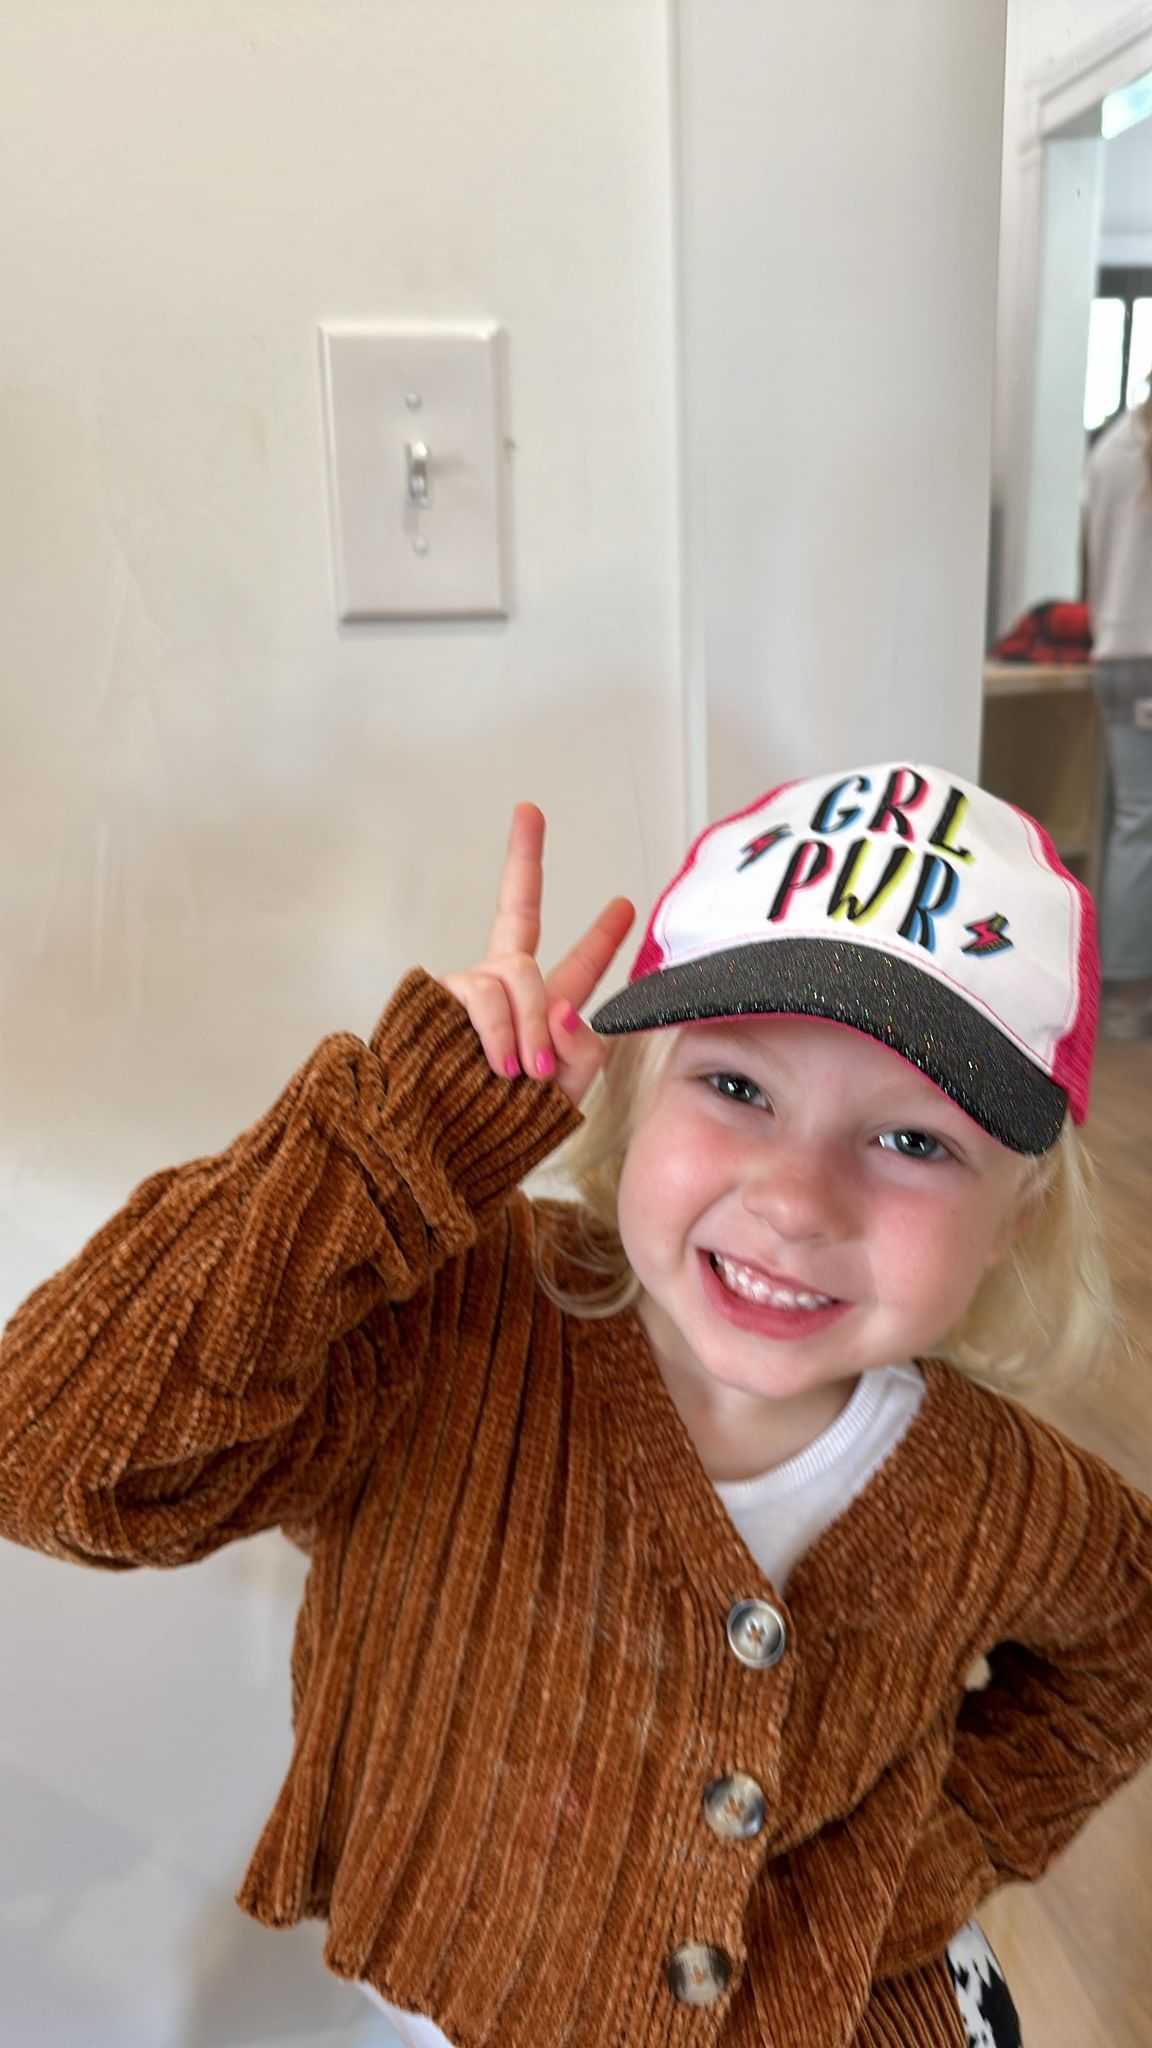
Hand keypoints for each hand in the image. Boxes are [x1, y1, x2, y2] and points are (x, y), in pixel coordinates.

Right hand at [440, 804, 634, 1107]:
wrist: (446, 1156)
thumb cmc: (503, 1130)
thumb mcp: (566, 1095)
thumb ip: (584, 1051)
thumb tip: (569, 1009)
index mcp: (543, 1013)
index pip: (578, 967)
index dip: (602, 936)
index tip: (625, 901)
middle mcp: (504, 990)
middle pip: (519, 913)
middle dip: (523, 858)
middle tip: (529, 812)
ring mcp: (470, 991)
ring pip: (517, 973)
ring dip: (530, 1022)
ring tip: (525, 1070)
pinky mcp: (440, 1000)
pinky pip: (483, 995)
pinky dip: (498, 1030)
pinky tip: (501, 1064)